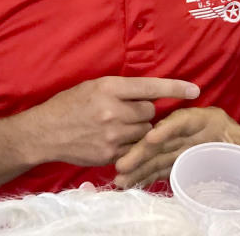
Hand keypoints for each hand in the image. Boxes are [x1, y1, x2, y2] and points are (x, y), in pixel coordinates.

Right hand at [28, 76, 199, 167]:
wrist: (44, 133)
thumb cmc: (70, 105)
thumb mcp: (94, 86)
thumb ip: (121, 89)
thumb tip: (149, 93)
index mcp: (110, 88)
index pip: (151, 87)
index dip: (176, 88)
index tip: (195, 90)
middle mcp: (113, 111)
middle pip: (149, 112)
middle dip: (143, 112)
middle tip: (125, 112)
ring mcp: (112, 135)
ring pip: (144, 131)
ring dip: (138, 129)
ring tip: (118, 127)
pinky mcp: (110, 154)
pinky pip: (134, 148)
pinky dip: (129, 145)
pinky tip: (112, 140)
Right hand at [114, 107, 239, 187]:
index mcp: (206, 121)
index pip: (184, 121)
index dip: (167, 128)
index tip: (152, 138)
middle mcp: (188, 133)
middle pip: (163, 139)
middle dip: (142, 151)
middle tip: (122, 164)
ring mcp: (180, 148)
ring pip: (155, 156)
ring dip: (137, 167)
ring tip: (119, 179)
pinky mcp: (176, 163)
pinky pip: (157, 169)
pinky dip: (143, 176)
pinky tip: (130, 184)